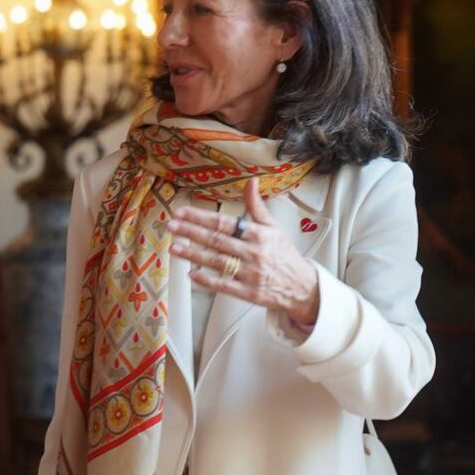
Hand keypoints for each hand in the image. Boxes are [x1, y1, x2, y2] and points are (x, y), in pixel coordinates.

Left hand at [167, 177, 320, 328]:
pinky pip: (224, 286)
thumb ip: (256, 206)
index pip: (224, 223)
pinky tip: (191, 274)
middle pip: (217, 240)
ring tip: (174, 248)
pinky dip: (207, 280)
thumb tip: (251, 181)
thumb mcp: (273, 227)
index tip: (182, 212)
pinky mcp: (249, 293)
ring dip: (193, 254)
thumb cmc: (284, 255)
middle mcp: (253, 252)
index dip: (201, 217)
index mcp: (258, 234)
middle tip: (171, 226)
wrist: (303, 286)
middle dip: (191, 232)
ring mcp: (251, 273)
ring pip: (217, 262)